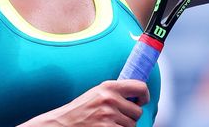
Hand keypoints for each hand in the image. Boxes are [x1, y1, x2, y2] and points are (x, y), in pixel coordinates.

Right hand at [20, 80, 149, 126]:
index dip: (145, 96)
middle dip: (130, 116)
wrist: (63, 123)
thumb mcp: (97, 93)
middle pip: (137, 111)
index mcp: (108, 86)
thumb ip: (115, 92)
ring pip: (132, 125)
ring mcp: (109, 116)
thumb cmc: (81, 109)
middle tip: (118, 117)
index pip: (140, 87)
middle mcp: (110, 99)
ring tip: (109, 123)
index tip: (142, 101)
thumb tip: (138, 95)